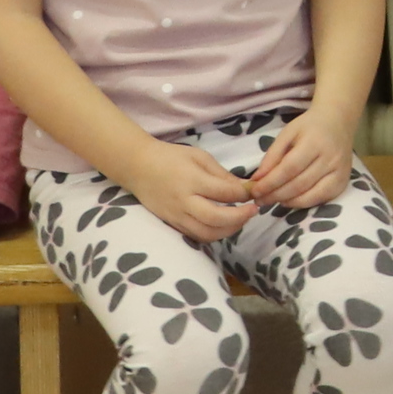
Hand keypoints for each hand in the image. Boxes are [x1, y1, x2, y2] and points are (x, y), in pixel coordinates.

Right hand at [127, 142, 256, 242]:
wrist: (138, 167)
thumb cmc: (171, 157)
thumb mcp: (199, 157)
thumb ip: (222, 175)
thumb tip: (246, 188)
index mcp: (192, 180)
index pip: (225, 192)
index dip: (244, 194)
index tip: (254, 192)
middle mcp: (184, 201)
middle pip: (216, 218)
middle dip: (240, 217)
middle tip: (253, 210)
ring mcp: (176, 216)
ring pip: (207, 233)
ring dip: (229, 230)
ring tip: (240, 220)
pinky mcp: (172, 224)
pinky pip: (196, 236)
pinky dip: (213, 234)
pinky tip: (223, 225)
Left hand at [246, 112, 356, 212]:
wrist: (338, 122)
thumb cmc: (309, 127)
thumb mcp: (287, 133)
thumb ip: (272, 156)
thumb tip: (257, 180)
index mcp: (315, 142)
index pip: (289, 168)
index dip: (270, 182)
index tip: (254, 190)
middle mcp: (331, 159)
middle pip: (299, 184)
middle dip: (275, 194)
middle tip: (259, 200)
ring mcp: (339, 172)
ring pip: (310, 195)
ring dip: (286, 201)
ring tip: (270, 201)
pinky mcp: (343, 182)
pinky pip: (321, 199)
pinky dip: (302, 203)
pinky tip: (288, 201)